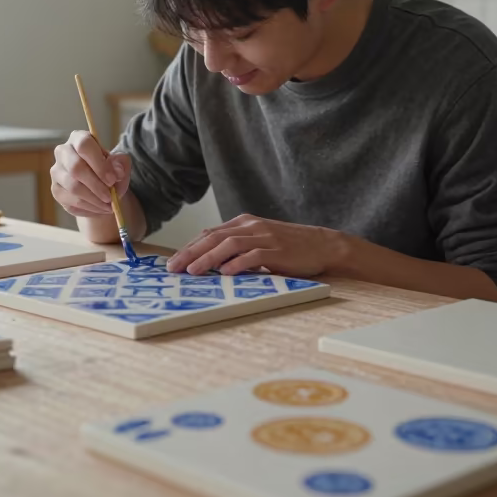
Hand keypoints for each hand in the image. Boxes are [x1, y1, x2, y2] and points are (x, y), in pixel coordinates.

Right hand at [50, 131, 130, 217]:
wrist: (99, 187)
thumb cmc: (108, 170)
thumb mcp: (120, 163)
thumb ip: (121, 163)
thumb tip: (117, 172)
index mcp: (78, 139)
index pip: (84, 146)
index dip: (99, 164)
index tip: (113, 180)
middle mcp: (63, 152)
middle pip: (76, 168)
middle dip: (96, 185)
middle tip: (110, 197)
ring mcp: (56, 172)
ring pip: (73, 187)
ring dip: (94, 199)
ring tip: (109, 205)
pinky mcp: (56, 190)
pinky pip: (72, 201)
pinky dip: (90, 208)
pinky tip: (100, 208)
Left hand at [166, 214, 346, 276]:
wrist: (322, 244)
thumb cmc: (288, 248)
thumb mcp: (259, 242)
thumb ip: (238, 249)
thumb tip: (210, 265)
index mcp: (243, 223)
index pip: (209, 233)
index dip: (189, 247)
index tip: (173, 261)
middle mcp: (251, 226)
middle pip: (213, 237)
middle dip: (190, 252)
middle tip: (173, 267)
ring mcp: (264, 237)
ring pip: (229, 245)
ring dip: (208, 258)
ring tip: (193, 271)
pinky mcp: (277, 250)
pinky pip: (253, 256)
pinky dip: (237, 264)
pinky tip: (225, 273)